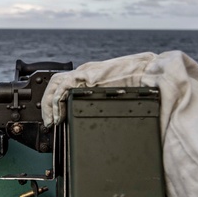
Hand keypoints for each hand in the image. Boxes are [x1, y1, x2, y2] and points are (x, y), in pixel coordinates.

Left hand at [42, 52, 157, 126]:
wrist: (150, 74)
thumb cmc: (139, 84)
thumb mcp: (117, 96)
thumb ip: (105, 104)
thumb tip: (105, 123)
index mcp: (91, 77)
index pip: (64, 86)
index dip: (55, 101)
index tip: (56, 118)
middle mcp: (85, 73)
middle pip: (55, 84)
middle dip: (47, 103)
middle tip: (50, 122)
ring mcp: (85, 73)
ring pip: (55, 84)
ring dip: (48, 104)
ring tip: (52, 122)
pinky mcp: (87, 76)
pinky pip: (62, 87)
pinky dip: (55, 102)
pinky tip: (57, 116)